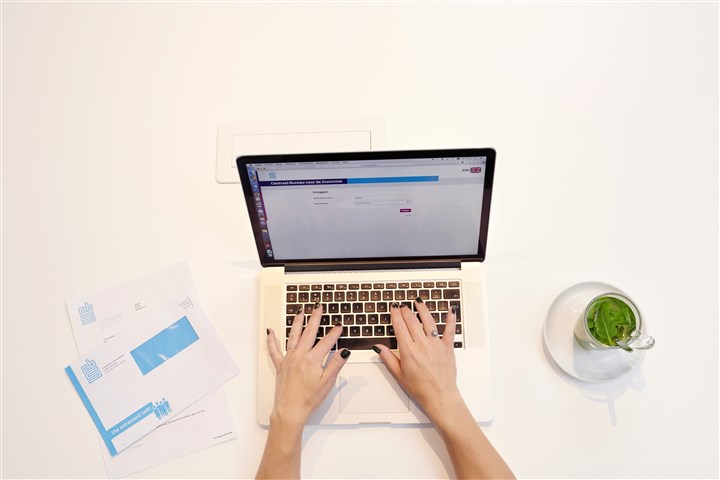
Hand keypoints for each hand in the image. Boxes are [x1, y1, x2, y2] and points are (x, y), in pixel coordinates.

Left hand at [266, 303, 349, 426]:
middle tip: (318, 306)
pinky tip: (269, 331)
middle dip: (315, 318)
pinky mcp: (280, 365)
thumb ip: (336, 364)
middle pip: (309, 332)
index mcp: (312, 359)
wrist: (290, 411)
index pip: (326, 342)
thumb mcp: (327, 382)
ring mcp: (289, 359)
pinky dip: (271, 340)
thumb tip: (344, 351)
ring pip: (293, 335)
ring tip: (300, 311)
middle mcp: (299, 356)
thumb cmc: (308, 399)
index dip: (334, 333)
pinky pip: (273, 350)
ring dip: (297, 322)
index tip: (339, 325)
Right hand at [374, 300, 461, 420]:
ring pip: (428, 321)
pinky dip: (450, 319)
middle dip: (406, 311)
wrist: (440, 397)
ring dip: (422, 310)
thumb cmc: (420, 389)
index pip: (400, 327)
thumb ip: (388, 358)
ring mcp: (436, 345)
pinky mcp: (447, 348)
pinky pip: (450, 330)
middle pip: (412, 321)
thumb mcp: (399, 375)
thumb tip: (378, 347)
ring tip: (418, 302)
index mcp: (409, 351)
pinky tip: (450, 310)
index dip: (395, 315)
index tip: (393, 308)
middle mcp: (422, 345)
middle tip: (402, 305)